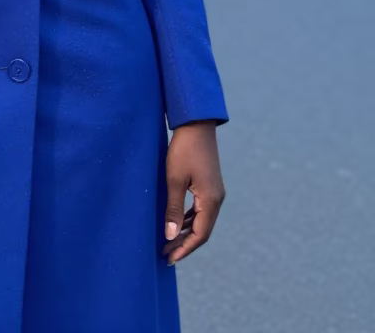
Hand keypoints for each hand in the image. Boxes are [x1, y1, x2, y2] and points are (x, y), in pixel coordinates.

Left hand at [163, 121, 224, 265]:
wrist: (196, 124)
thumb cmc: (183, 150)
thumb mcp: (174, 180)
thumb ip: (173, 209)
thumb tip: (171, 236)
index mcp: (211, 201)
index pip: (200, 235)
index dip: (185, 248)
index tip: (169, 258)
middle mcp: (217, 199)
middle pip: (202, 230)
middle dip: (185, 243)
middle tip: (166, 253)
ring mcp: (214, 192)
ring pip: (201, 220)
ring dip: (186, 232)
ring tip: (169, 241)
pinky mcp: (209, 185)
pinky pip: (200, 209)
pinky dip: (188, 219)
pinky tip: (176, 221)